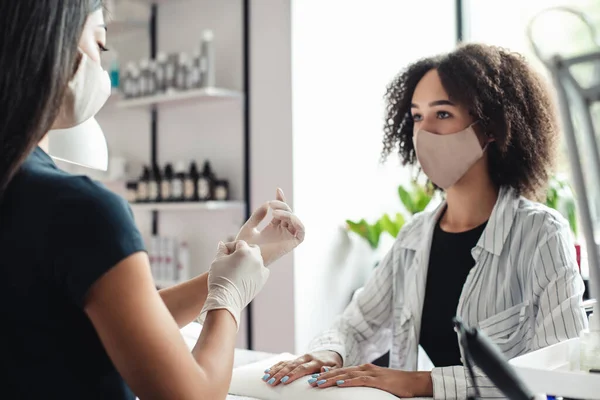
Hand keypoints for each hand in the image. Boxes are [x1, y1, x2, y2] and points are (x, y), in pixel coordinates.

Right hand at [197, 240, 268, 329]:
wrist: (226, 299)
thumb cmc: (220, 279)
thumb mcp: (217, 261)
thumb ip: (221, 250)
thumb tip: (222, 244)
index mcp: (245, 251)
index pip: (239, 243)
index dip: (231, 246)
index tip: (224, 252)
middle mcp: (256, 258)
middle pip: (252, 249)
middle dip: (244, 251)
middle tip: (234, 257)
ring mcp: (261, 270)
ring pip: (257, 260)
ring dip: (250, 260)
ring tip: (240, 267)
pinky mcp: (262, 280)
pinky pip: (261, 271)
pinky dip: (256, 270)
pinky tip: (246, 274)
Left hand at [236, 188, 304, 265]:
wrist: (243, 258)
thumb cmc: (244, 247)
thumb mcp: (250, 226)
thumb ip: (258, 215)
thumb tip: (267, 204)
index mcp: (273, 228)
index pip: (281, 211)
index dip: (281, 200)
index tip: (277, 190)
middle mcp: (282, 232)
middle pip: (289, 213)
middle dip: (282, 205)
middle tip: (270, 205)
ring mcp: (286, 238)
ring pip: (295, 221)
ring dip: (288, 213)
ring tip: (275, 212)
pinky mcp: (291, 245)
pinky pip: (301, 233)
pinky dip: (298, 223)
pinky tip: (286, 217)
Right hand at [261, 351, 341, 386]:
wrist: (331, 352)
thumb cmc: (334, 364)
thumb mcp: (336, 367)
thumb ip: (329, 370)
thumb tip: (323, 370)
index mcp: (316, 361)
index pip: (303, 368)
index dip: (293, 375)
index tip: (284, 381)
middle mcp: (306, 358)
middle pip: (291, 366)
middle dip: (280, 374)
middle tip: (271, 382)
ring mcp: (300, 357)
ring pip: (285, 363)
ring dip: (275, 371)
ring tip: (266, 378)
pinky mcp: (296, 358)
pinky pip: (284, 361)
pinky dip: (275, 366)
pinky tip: (267, 371)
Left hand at [308, 364, 432, 397]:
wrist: (414, 381)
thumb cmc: (397, 384)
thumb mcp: (377, 383)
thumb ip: (364, 383)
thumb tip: (351, 387)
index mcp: (364, 369)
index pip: (342, 371)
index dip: (328, 374)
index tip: (315, 378)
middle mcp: (365, 368)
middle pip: (340, 372)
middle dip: (324, 377)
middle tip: (310, 381)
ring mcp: (371, 373)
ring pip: (346, 375)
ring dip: (331, 379)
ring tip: (318, 383)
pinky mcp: (377, 380)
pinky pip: (360, 380)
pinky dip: (348, 382)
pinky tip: (339, 384)